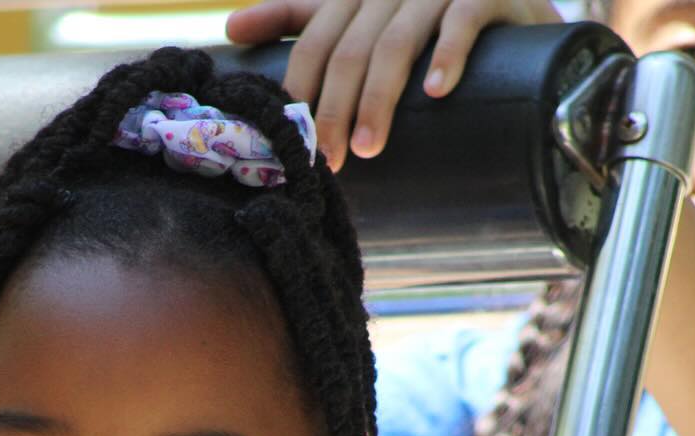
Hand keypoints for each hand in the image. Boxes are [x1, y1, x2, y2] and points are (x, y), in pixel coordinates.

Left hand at [226, 0, 559, 168]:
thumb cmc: (424, 16)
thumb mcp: (357, 13)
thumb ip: (299, 17)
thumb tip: (231, 29)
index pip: (316, 37)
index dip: (301, 86)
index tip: (294, 139)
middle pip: (350, 48)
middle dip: (334, 108)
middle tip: (329, 160)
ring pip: (396, 42)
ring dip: (379, 98)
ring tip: (369, 148)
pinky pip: (464, 18)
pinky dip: (448, 55)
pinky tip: (436, 91)